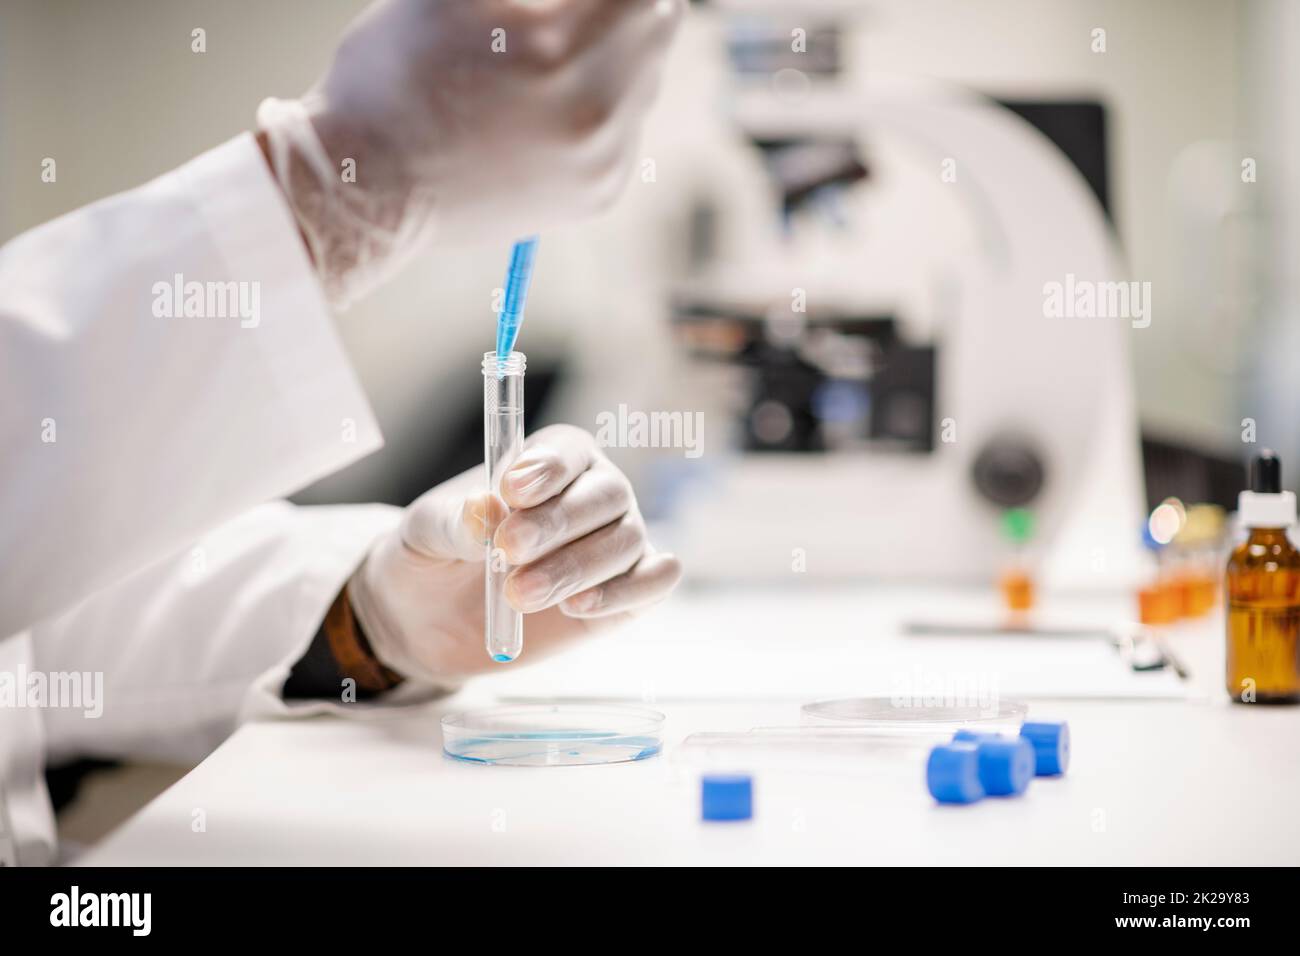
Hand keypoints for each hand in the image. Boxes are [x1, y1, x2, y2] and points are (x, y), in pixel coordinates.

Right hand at [256, 0, 682, 306]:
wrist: (368, 191)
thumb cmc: (394, 75)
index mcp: (559, 50)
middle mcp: (596, 112)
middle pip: (658, 27)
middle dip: (621, 7)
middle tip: (571, 13)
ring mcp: (603, 161)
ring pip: (646, 80)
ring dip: (615, 58)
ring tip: (545, 64)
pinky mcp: (600, 194)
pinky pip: (628, 131)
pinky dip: (602, 111)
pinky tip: (543, 113)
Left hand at [347, 425, 681, 682]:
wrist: (433, 621)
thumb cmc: (434, 557)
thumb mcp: (426, 533)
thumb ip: (456, 520)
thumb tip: (486, 509)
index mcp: (550, 461)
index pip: (569, 449)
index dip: (548, 468)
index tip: (511, 492)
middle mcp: (595, 493)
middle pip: (607, 494)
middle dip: (558, 524)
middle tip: (507, 552)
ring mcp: (617, 543)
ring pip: (626, 541)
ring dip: (575, 568)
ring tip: (519, 594)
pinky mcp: (628, 593)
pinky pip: (656, 581)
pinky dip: (625, 591)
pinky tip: (576, 607)